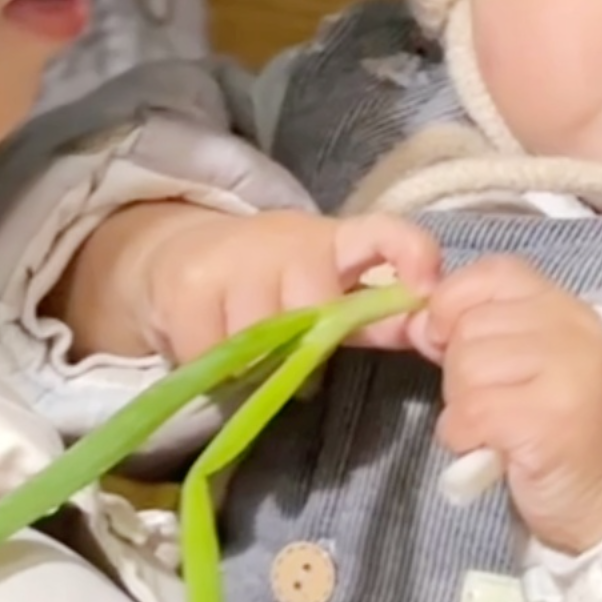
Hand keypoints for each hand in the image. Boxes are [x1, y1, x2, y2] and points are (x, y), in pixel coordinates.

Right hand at [53, 205, 436, 366]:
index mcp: (334, 242)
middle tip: (288, 356)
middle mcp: (286, 240)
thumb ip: (370, 316)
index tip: (425, 291)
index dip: (411, 255)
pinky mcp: (188, 285)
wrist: (176, 253)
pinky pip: (212, 353)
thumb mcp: (323, 288)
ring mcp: (233, 258)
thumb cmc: (266, 284)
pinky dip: (213, 367)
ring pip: (260, 338)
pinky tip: (210, 349)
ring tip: (245, 352)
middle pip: (314, 311)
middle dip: (304, 346)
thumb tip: (424, 334)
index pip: (384, 234)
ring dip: (254, 362)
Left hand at [412, 258, 601, 553]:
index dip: (454, 304)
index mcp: (567, 308)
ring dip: (463, 408)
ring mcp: (567, 372)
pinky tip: (494, 449)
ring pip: (465, 369)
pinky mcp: (549, 419)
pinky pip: (470, 413)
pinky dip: (465, 437)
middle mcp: (573, 329)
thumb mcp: (526, 365)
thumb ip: (479, 332)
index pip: (493, 272)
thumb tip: (416, 320)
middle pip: (469, 327)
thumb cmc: (559, 433)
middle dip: (459, 372)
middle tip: (493, 404)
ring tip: (497, 428)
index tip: (449, 342)